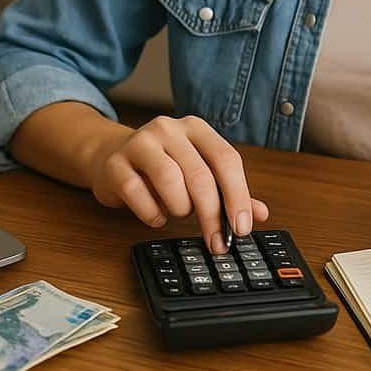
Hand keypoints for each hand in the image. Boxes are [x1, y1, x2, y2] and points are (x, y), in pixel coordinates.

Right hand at [88, 115, 268, 251]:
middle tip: (216, 242)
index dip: (238, 195)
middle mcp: (170, 130)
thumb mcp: (197, 170)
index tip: (242, 227)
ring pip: (170, 180)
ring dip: (180, 208)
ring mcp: (140, 143)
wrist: (110, 155)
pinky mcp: (115, 163)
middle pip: (200, 174)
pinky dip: (151, 212)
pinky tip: (156, 216)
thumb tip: (260, 214)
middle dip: (212, 215)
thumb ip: (228, 190)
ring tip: (179, 213)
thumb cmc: (162, 165)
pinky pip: (137, 192)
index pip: (226, 159)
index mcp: (197, 128)